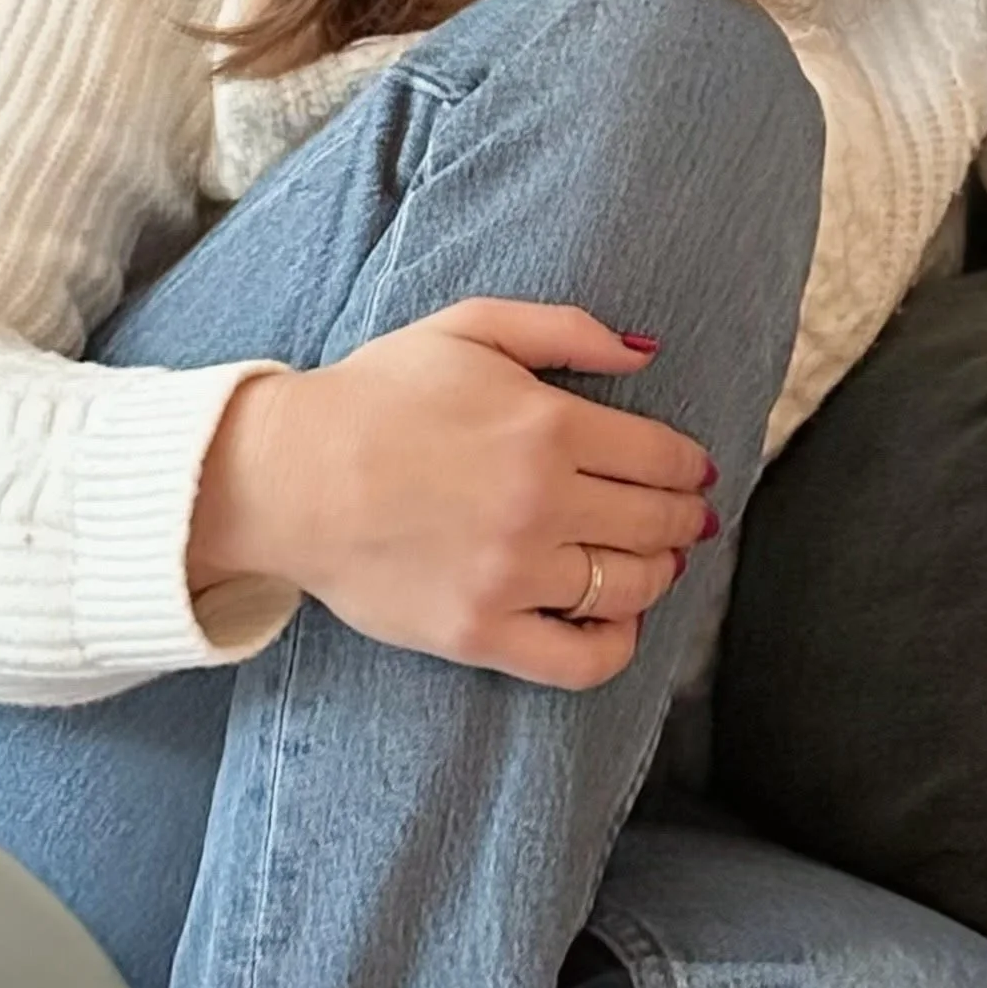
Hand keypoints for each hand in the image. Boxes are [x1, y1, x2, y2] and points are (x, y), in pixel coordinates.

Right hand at [186, 300, 717, 689]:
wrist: (292, 474)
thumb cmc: (379, 393)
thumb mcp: (472, 327)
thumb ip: (568, 330)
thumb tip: (648, 350)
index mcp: (548, 425)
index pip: (661, 456)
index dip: (690, 465)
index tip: (694, 472)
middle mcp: (542, 504)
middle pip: (657, 522)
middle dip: (686, 518)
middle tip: (688, 517)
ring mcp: (514, 575)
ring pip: (631, 587)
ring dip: (661, 573)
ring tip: (657, 562)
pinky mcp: (482, 633)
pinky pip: (582, 659)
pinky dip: (618, 645)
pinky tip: (617, 621)